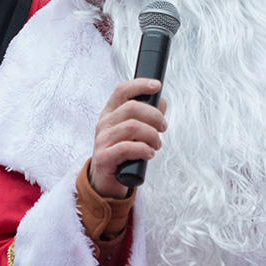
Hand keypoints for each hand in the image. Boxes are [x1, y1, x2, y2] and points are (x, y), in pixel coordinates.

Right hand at [90, 77, 166, 197]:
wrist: (105, 181)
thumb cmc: (122, 153)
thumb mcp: (134, 132)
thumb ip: (147, 116)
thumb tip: (162, 101)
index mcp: (111, 113)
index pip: (122, 90)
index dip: (140, 84)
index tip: (157, 85)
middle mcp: (104, 123)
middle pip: (132, 108)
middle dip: (154, 116)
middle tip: (163, 128)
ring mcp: (102, 140)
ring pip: (132, 127)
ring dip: (152, 136)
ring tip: (157, 145)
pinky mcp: (103, 157)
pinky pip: (127, 148)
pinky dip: (143, 150)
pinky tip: (149, 154)